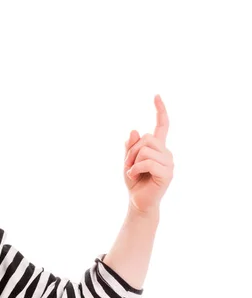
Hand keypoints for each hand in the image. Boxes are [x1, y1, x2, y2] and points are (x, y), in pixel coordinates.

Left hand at [123, 95, 173, 215]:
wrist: (138, 202)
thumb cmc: (135, 181)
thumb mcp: (128, 161)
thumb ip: (130, 146)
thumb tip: (134, 130)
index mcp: (158, 148)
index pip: (161, 126)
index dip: (160, 110)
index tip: (156, 95)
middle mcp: (166, 153)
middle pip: (146, 138)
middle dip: (132, 150)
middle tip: (129, 165)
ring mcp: (169, 163)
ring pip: (145, 149)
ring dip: (132, 160)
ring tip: (133, 171)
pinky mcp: (167, 173)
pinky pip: (147, 162)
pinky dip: (135, 169)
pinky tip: (133, 176)